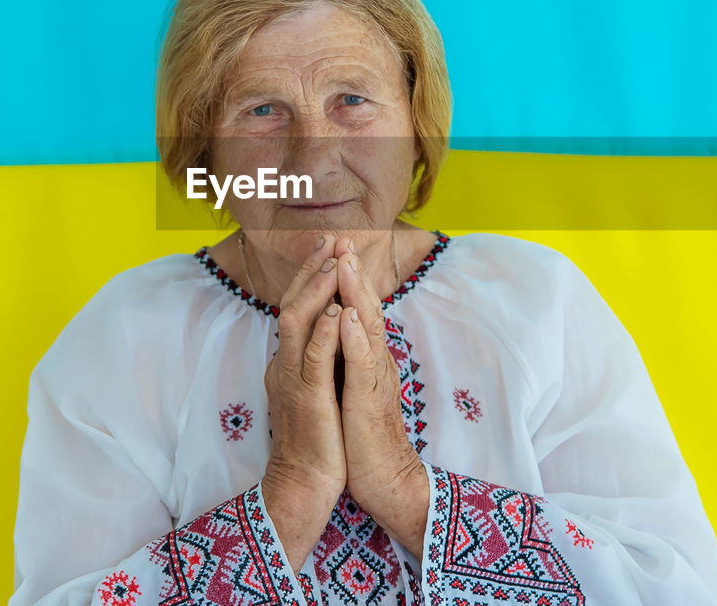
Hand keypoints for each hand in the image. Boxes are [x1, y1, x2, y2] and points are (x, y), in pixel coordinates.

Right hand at [261, 234, 346, 568]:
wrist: (303, 485)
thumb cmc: (316, 439)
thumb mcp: (317, 389)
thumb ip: (319, 358)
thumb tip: (331, 327)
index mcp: (290, 361)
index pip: (297, 307)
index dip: (311, 275)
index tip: (329, 246)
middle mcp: (286, 364)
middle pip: (292, 303)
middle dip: (313, 270)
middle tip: (330, 239)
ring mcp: (293, 380)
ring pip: (297, 323)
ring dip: (317, 290)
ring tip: (333, 262)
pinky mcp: (307, 400)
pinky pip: (312, 361)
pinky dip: (322, 334)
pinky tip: (333, 312)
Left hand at [334, 237, 429, 555]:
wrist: (384, 478)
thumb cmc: (363, 434)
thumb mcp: (350, 386)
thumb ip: (346, 357)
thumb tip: (332, 331)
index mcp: (366, 356)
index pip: (356, 309)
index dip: (346, 279)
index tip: (334, 247)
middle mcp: (374, 360)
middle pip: (365, 307)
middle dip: (352, 273)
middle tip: (343, 238)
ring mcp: (375, 378)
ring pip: (366, 327)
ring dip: (355, 293)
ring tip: (346, 262)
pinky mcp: (369, 400)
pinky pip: (362, 364)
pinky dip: (355, 337)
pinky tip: (346, 316)